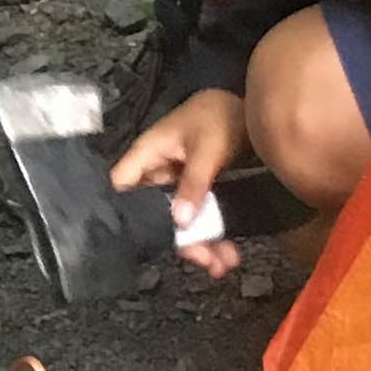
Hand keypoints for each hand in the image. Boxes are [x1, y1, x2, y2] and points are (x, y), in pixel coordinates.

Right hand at [113, 85, 248, 277]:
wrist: (248, 106)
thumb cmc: (218, 115)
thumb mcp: (207, 148)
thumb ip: (194, 183)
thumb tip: (180, 221)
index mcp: (147, 155)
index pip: (121, 186)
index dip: (124, 212)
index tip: (143, 240)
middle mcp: (157, 173)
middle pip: (154, 215)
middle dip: (180, 241)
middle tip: (204, 259)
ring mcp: (177, 185)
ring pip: (179, 222)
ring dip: (201, 245)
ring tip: (223, 264)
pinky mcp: (196, 193)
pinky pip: (198, 219)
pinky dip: (213, 237)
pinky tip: (228, 254)